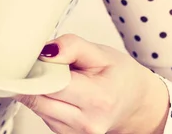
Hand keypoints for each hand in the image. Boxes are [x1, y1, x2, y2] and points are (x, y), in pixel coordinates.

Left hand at [16, 34, 169, 133]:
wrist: (135, 102)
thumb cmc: (120, 75)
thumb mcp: (101, 52)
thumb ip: (72, 46)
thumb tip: (45, 52)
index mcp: (98, 98)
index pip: (53, 85)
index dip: (40, 68)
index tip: (39, 56)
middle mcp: (86, 122)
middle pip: (39, 99)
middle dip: (36, 78)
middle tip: (46, 62)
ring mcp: (75, 133)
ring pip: (38, 108)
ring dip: (39, 89)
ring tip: (58, 75)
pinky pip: (43, 115)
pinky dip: (46, 99)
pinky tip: (60, 89)